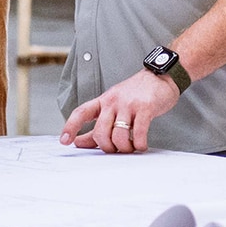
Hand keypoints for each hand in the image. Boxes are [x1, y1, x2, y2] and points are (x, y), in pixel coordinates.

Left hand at [59, 69, 179, 153]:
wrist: (161, 76)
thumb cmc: (136, 94)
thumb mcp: (114, 105)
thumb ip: (97, 125)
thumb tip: (78, 141)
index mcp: (104, 100)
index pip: (82, 112)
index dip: (71, 127)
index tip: (64, 141)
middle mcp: (113, 101)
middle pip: (100, 132)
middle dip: (107, 147)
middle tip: (116, 150)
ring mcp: (129, 104)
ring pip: (118, 136)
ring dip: (124, 149)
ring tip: (131, 148)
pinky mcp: (145, 108)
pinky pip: (139, 134)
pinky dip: (139, 145)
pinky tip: (142, 145)